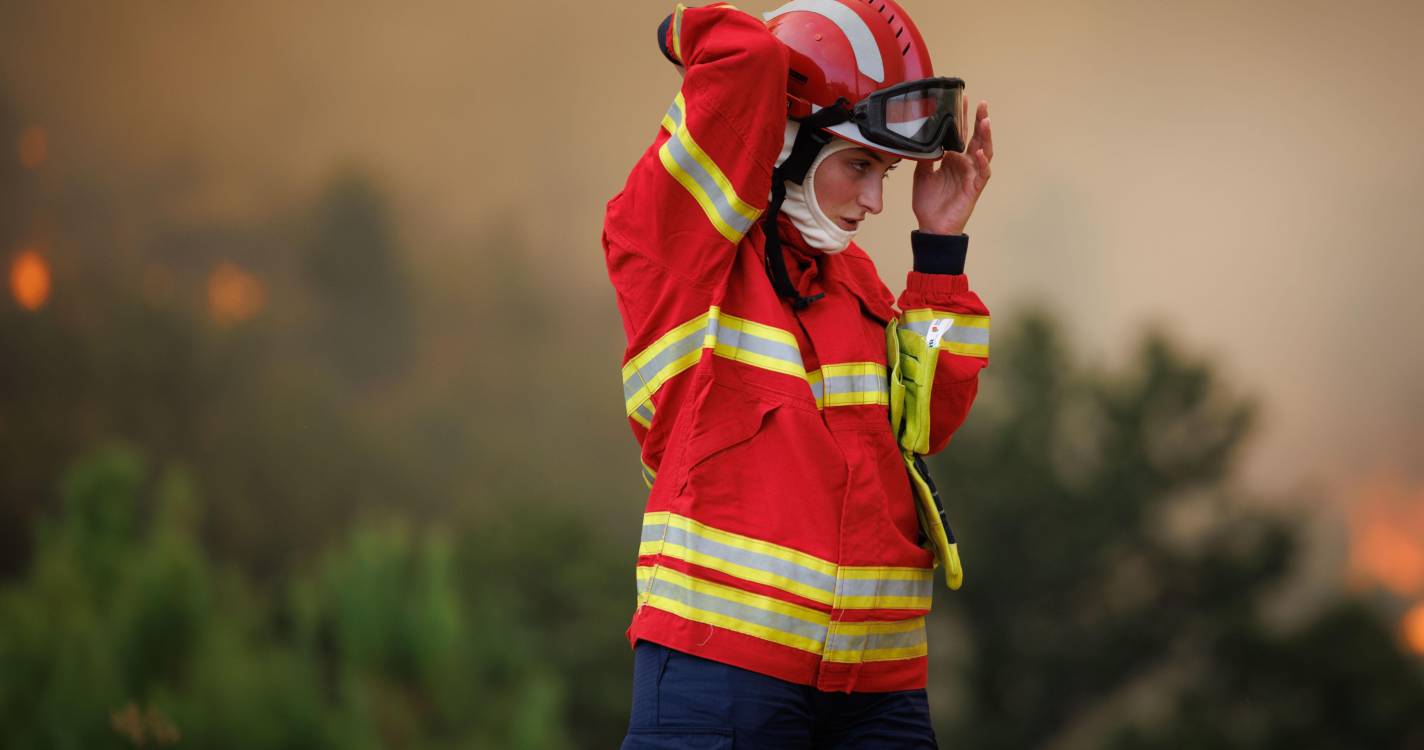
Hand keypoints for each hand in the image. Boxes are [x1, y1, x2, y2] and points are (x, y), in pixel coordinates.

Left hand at [912, 100, 993, 235]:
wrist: (931, 226)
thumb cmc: (929, 203)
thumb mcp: (921, 174)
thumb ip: (925, 157)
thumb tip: (921, 139)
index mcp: (953, 159)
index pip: (960, 134)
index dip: (963, 117)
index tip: (962, 99)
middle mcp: (965, 163)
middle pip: (976, 137)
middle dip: (980, 120)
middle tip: (981, 103)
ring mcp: (972, 174)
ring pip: (985, 151)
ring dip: (986, 136)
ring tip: (986, 120)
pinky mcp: (975, 187)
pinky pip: (983, 172)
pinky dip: (983, 162)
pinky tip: (980, 152)